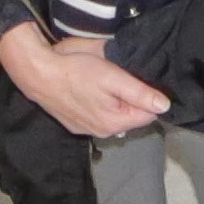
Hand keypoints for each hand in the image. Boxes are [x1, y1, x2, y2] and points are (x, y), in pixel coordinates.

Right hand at [0, 20, 171, 138]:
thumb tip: (165, 106)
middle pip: (132, 116)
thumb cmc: (75, 71)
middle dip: (132, 98)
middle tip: (119, 76)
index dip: (149, 95)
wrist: (38, 73)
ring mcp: (87, 130)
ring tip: (104, 81)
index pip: (149, 115)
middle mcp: (103, 132)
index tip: (138, 79)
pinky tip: (91, 89)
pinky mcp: (74, 124)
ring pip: (115, 115)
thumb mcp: (112, 76)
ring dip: (116, 101)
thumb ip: (140, 93)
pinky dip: (99, 104)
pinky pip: (98, 115)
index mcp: (115, 123)